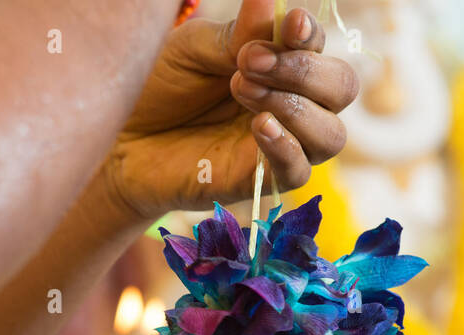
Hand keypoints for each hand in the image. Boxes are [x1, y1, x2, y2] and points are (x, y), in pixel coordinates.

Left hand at [103, 0, 358, 221]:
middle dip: (306, 70)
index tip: (290, 24)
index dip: (311, 35)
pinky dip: (287, 147)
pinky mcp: (261, 182)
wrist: (121, 139)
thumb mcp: (194, 50)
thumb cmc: (158, 87)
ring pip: (331, 135)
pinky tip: (259, 127)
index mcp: (280, 63)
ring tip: (243, 91)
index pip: (318, 46)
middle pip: (341, 88)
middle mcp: (291, 103)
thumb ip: (237, 33)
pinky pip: (300, 172)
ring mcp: (281, 145)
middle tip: (250, 62)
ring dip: (297, 108)